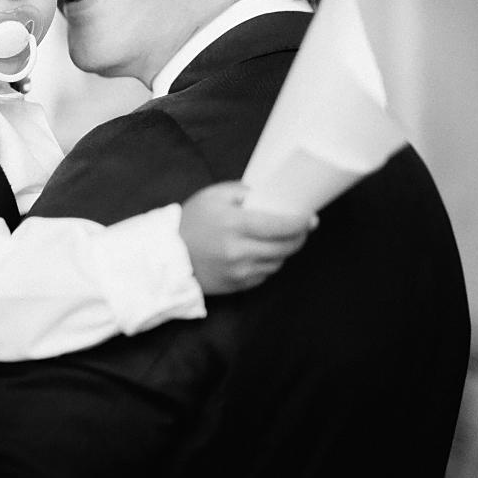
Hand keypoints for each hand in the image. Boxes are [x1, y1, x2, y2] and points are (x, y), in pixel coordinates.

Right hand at [180, 181, 315, 294]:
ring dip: (284, 251)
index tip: (310, 218)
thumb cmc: (191, 221)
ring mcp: (239, 271)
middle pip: (286, 247)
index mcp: (234, 224)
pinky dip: (267, 264)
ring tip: (279, 239)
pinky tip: (259, 253)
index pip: (281, 225)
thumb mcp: (213, 196)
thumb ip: (243, 192)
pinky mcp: (237, 285)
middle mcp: (239, 251)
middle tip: (303, 228)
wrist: (167, 255)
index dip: (301, 222)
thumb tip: (270, 196)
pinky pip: (264, 275)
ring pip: (277, 262)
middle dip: (299, 237)